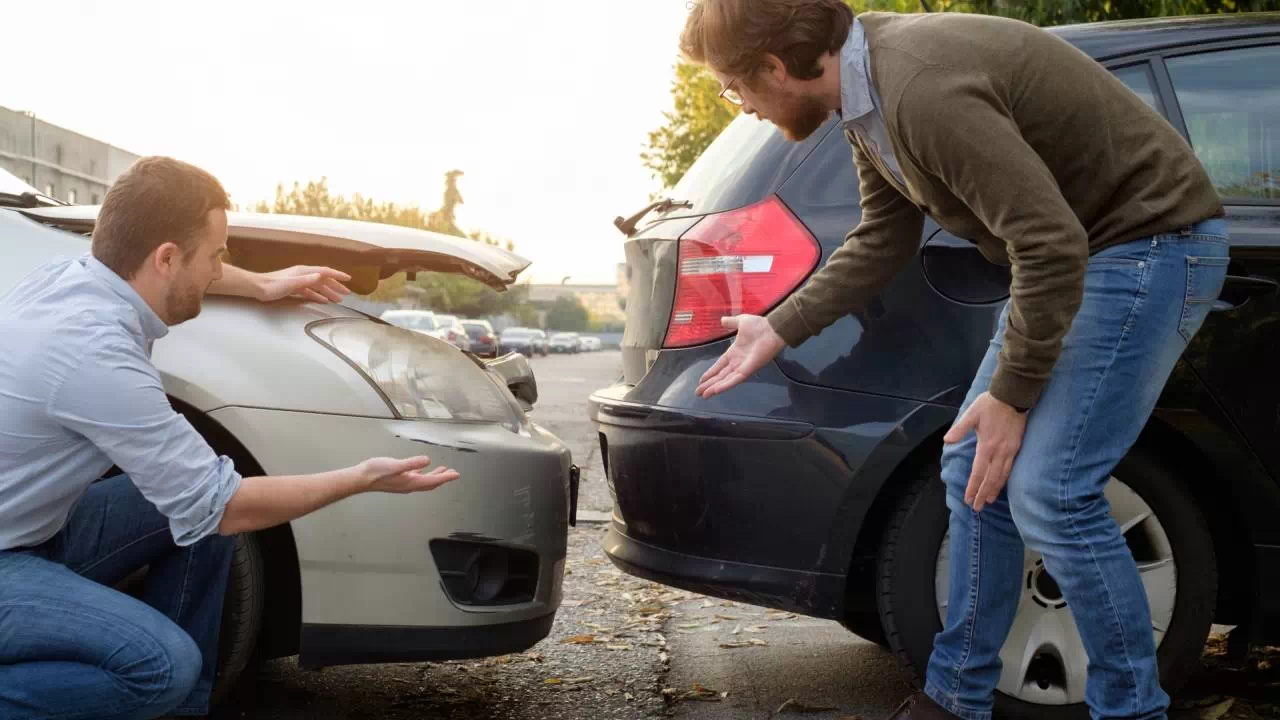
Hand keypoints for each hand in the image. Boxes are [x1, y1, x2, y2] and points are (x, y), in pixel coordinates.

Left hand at [257, 266, 352, 302]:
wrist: (257, 288)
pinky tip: (324, 301)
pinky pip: (310, 292)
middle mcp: (303, 275)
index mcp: (304, 272)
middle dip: (336, 286)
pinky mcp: (294, 288)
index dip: (337, 275)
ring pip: (318, 286)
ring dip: (329, 292)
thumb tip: (321, 276)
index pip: (325, 272)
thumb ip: (306, 280)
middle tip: (346, 293)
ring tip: (338, 299)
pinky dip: (318, 296)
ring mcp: (299, 281)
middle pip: (323, 279)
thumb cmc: (272, 286)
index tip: (348, 279)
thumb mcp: (290, 284)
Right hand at [361, 456, 459, 493]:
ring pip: (424, 481)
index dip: (446, 477)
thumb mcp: (395, 465)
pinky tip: (423, 468)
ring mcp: (404, 483)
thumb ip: (412, 463)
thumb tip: (427, 460)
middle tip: (454, 474)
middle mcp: (409, 485)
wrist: (360, 478)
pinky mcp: (398, 479)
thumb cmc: (375, 472)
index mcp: (411, 482)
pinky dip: (424, 473)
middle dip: (443, 478)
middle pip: (431, 483)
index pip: (433, 480)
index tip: (456, 475)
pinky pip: (416, 477)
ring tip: (444, 470)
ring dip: (435, 476)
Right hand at [694, 315, 786, 398]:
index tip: (702, 380)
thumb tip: (722, 320)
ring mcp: (742, 367)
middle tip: (698, 393)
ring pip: (725, 380)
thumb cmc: (759, 326)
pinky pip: (734, 379)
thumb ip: (731, 322)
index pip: (719, 365)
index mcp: (734, 352)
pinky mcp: (748, 370)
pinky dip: (725, 385)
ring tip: (704, 395)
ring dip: (714, 388)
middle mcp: (737, 362)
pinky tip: (716, 390)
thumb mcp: (741, 322)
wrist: (772, 329)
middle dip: (709, 384)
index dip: (711, 372)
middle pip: (720, 376)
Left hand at [943, 392, 1027, 511]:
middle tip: (977, 507)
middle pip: (991, 479)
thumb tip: (947, 440)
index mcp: (986, 446)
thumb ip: (960, 429)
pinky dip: (1005, 480)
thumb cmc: (990, 404)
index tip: (968, 499)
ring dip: (995, 490)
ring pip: (1002, 476)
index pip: (978, 472)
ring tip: (988, 501)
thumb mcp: (971, 414)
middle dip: (983, 494)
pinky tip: (1001, 485)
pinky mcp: (1017, 447)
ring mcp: (1010, 451)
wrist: (1014, 396)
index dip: (973, 487)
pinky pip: (1011, 468)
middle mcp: (999, 452)